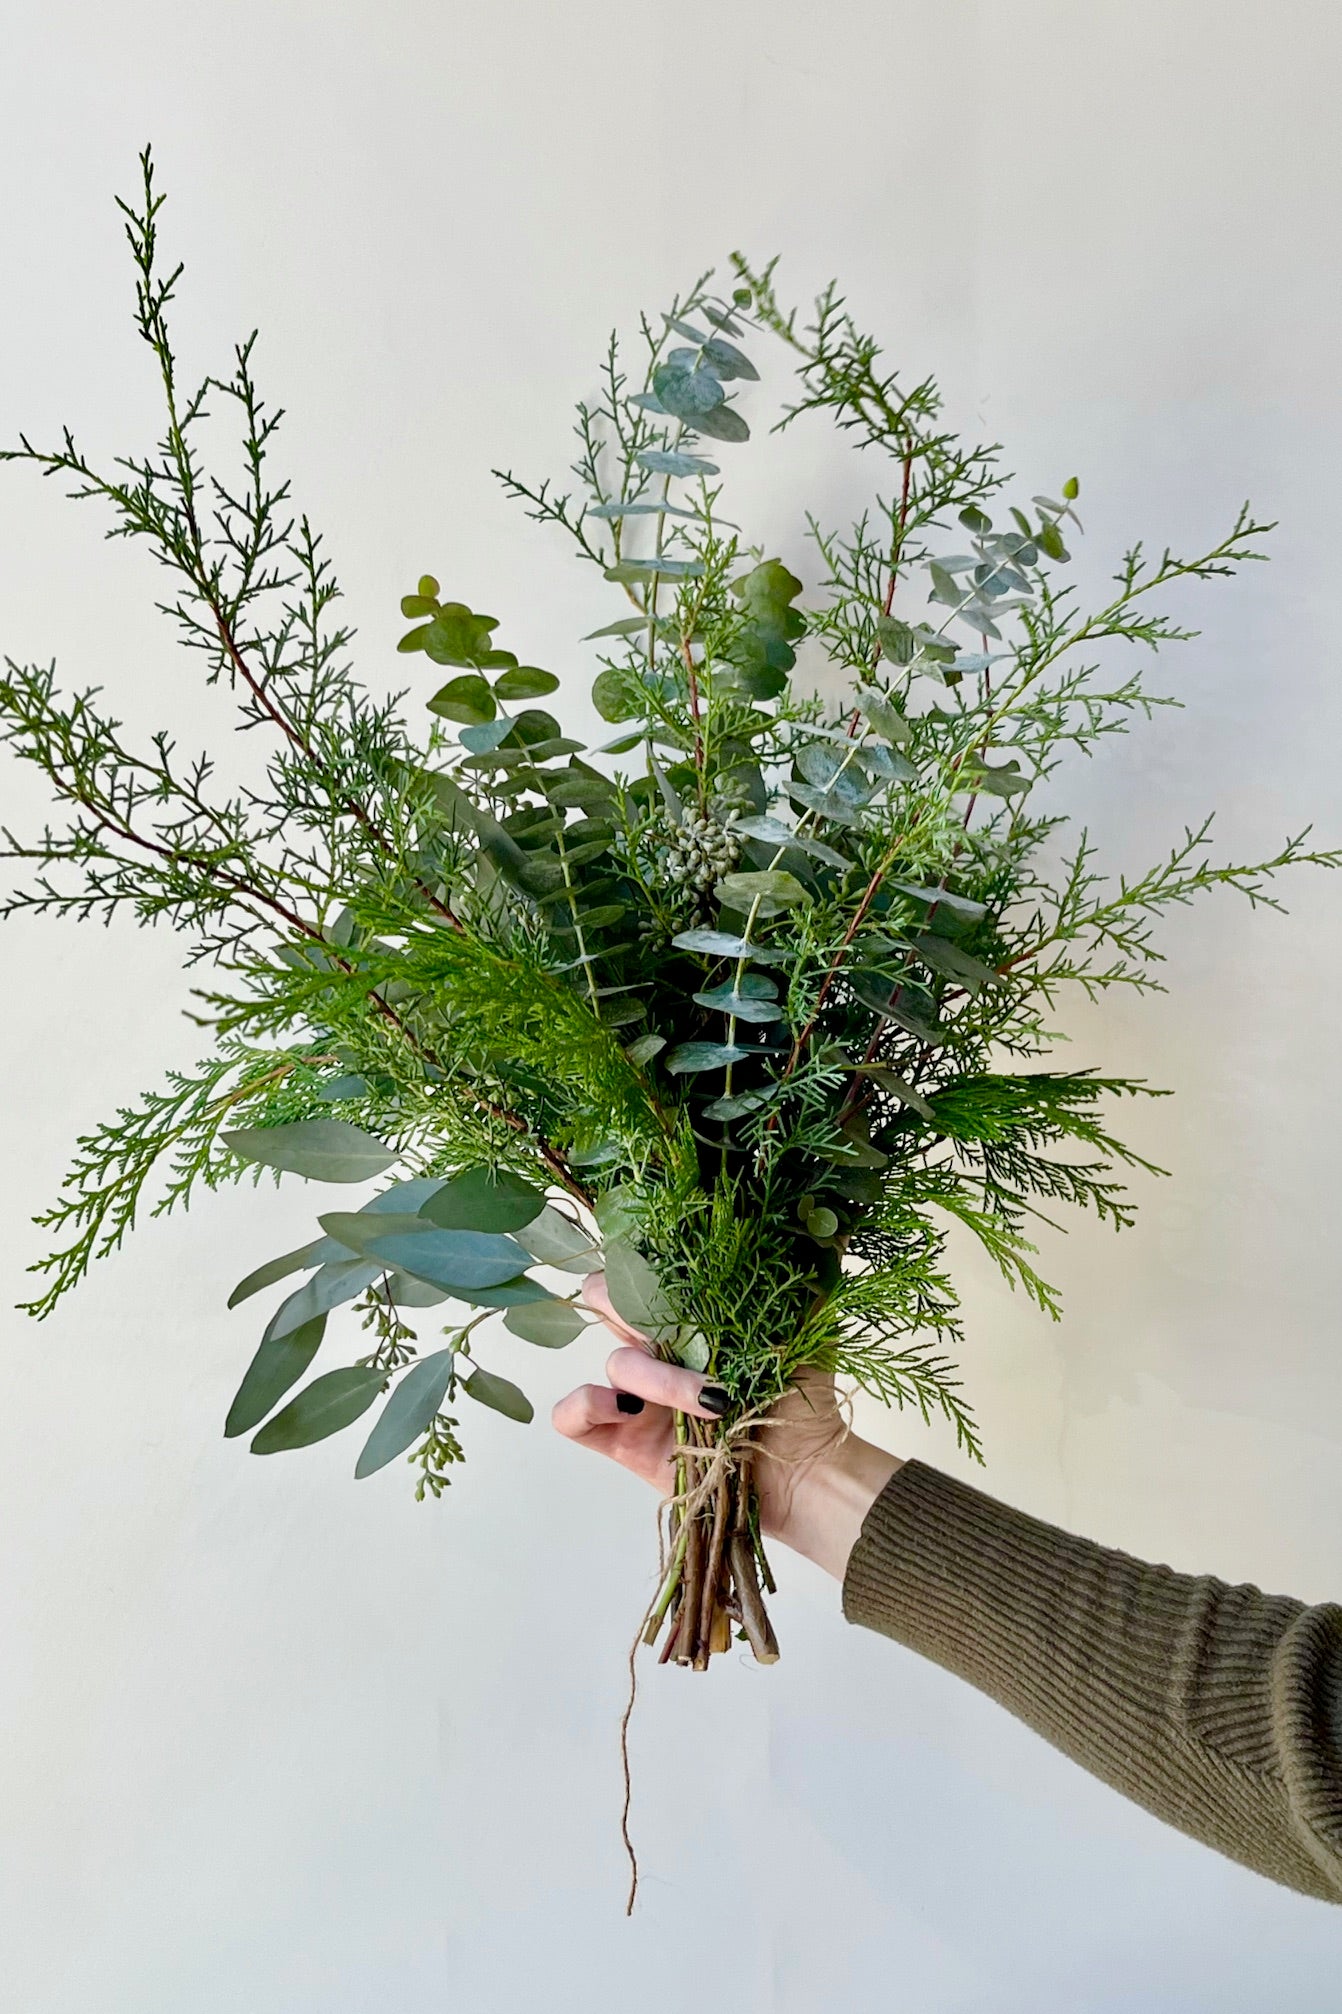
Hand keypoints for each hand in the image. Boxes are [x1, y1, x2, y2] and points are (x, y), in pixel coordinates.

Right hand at [551, 1274, 901, 1581]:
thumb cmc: (805, 1400)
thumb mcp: (809, 1327)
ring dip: (658, 1377)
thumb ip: (807, 1274)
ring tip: (712, 1402)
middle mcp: (655, 1349)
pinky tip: (634, 1412)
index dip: (645, 1260)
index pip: (640, 1266)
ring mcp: (635, 1397)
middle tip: (672, 1327)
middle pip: (603, 1298)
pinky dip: (589, 1404)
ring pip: (611, 1361)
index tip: (682, 1272)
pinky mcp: (622, 1442)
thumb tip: (825, 1217)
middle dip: (627, 1302)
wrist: (806, 1474)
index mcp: (687, 1316)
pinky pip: (571, 1416)